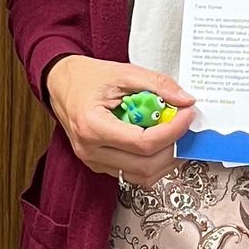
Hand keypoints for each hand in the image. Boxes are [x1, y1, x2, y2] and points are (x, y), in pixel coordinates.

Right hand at [46, 56, 195, 188]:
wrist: (61, 84)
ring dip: (165, 159)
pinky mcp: (100, 165)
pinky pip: (133, 173)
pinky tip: (159, 142)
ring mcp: (94, 161)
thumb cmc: (86, 78)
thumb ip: (157, 84)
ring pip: (141, 176)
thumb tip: (184, 100)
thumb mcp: (123, 72)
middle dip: (173, 147)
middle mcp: (90, 150)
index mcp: (92, 126)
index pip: (143, 143)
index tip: (187, 115)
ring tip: (174, 135)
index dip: (172, 131)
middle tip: (185, 124)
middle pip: (145, 165)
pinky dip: (152, 162)